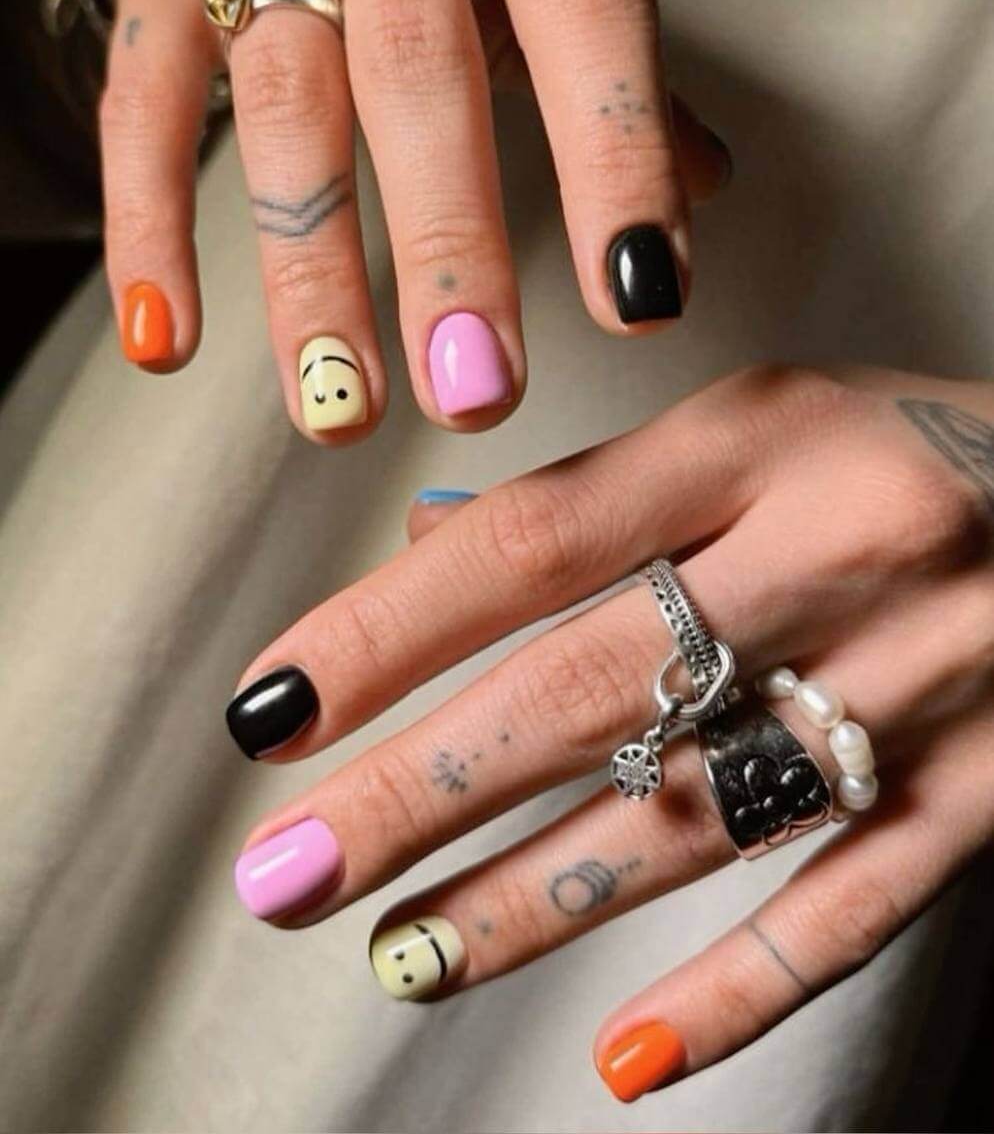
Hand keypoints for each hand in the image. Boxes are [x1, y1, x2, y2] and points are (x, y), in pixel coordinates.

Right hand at [101, 0, 728, 439]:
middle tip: (476, 390)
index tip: (639, 300)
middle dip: (448, 246)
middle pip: (420, 75)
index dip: (617, 162)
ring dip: (311, 277)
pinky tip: (168, 341)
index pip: (585, 17)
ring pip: (287, 113)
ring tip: (342, 407)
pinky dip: (149, 227)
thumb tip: (701, 187)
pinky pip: (147, 105)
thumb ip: (611, 63)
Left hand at [223, 364, 993, 1098]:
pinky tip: (627, 1055)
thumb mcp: (764, 422)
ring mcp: (920, 686)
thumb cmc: (904, 452)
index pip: (533, 543)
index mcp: (763, 441)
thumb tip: (431, 548)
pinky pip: (850, 912)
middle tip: (287, 872)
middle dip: (420, 795)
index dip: (385, 630)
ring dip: (529, 905)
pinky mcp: (988, 794)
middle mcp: (836, 556)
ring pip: (693, 824)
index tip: (271, 712)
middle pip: (589, 695)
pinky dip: (735, 992)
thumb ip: (604, 491)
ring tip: (401, 952)